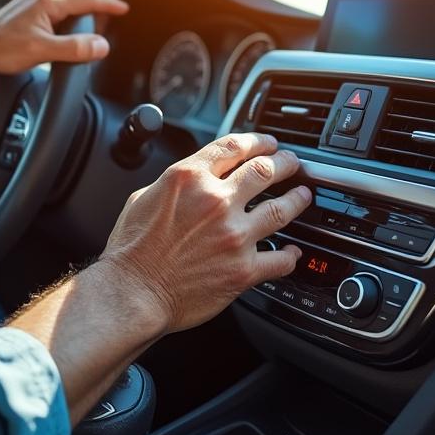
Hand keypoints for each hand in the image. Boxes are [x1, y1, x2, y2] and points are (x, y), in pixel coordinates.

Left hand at [0, 0, 128, 73]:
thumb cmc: (1, 49)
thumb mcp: (42, 52)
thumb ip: (75, 49)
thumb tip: (101, 46)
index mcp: (47, 0)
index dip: (108, 4)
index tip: (123, 9)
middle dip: (98, 5)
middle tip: (111, 20)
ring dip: (84, 9)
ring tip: (92, 28)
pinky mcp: (28, 5)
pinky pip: (58, 3)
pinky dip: (71, 12)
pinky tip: (70, 27)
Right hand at [98, 133, 311, 333]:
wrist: (133, 292)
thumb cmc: (131, 251)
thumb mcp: (143, 197)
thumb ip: (175, 184)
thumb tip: (193, 180)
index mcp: (189, 178)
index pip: (234, 147)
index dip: (258, 141)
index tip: (268, 143)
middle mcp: (216, 201)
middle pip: (265, 170)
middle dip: (285, 163)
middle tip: (292, 164)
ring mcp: (234, 235)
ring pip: (282, 208)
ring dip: (297, 199)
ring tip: (303, 196)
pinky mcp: (243, 270)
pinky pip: (280, 259)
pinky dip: (290, 255)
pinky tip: (292, 252)